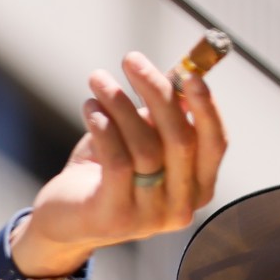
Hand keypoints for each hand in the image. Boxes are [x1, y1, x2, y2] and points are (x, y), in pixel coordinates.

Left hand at [16, 53, 227, 276]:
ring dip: (120, 104)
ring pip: (146, 148)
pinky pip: (118, 161)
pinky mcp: (115, 217)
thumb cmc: (106, 173)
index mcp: (198, 188)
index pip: (215, 143)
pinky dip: (104, 126)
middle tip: (132, 59)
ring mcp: (150, 218)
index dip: (205, 107)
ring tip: (99, 81)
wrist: (64, 219)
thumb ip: (163, 118)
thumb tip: (180, 77)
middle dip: (157, 93)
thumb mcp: (140, 142)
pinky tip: (90, 107)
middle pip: (180, 140)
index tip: (189, 73)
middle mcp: (181, 208)